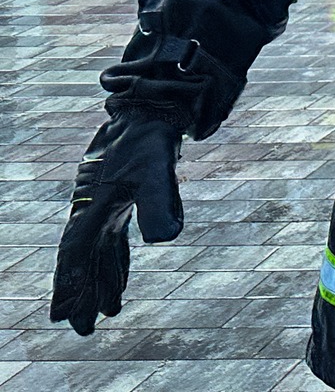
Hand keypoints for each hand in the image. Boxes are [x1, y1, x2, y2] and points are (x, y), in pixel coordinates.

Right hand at [50, 116, 183, 334]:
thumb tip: (167, 239)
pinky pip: (112, 241)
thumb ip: (158, 204)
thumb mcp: (156, 171)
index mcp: (91, 207)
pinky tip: (118, 282)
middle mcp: (92, 209)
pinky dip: (115, 263)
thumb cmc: (151, 140)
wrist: (152, 110)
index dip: (70, 285)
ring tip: (107, 312)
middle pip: (83, 260)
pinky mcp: (119, 201)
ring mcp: (104, 205)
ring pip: (98, 253)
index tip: (62, 317)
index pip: (76, 255)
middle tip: (83, 329)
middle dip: (82, 294)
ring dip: (101, 282)